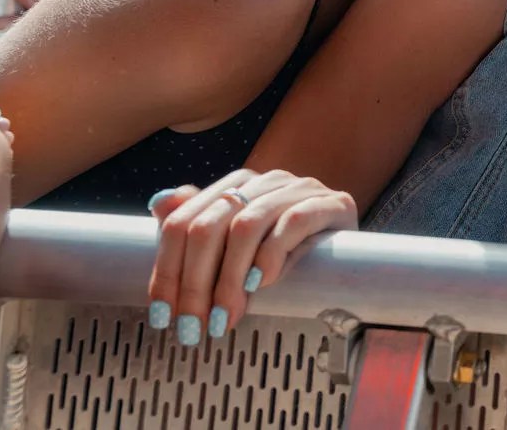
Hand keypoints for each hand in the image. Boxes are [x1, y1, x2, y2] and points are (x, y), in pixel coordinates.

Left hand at [145, 169, 355, 343]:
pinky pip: (294, 224)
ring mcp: (300, 188)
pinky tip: (263, 283)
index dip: (167, 270)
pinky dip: (272, 256)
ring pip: (247, 227)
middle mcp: (266, 180)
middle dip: (195, 283)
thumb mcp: (236, 244)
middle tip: (194, 326)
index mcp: (236, 184)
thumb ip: (198, 224)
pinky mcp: (332, 203)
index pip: (184, 221)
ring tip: (227, 317)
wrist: (347, 247)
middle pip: (210, 226)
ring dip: (230, 280)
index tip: (163, 315)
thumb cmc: (286, 249)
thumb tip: (159, 203)